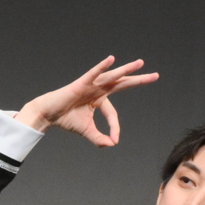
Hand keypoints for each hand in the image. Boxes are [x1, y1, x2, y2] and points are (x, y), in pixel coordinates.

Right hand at [16, 56, 159, 146]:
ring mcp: (91, 85)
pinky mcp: (81, 83)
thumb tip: (112, 145)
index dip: (115, 127)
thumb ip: (99, 138)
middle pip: (122, 84)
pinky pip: (93, 73)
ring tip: (141, 63)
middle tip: (156, 76)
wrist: (48, 115)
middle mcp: (98, 89)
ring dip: (126, 70)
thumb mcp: (86, 130)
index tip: (114, 139)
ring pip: (112, 77)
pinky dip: (102, 66)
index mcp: (99, 99)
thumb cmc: (66, 119)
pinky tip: (112, 59)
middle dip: (139, 80)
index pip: (112, 113)